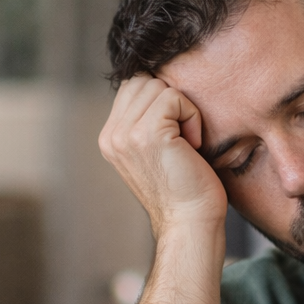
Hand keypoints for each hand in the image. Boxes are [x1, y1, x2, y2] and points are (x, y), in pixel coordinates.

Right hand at [98, 73, 226, 237]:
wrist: (191, 222)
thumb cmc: (186, 190)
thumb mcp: (156, 152)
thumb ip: (145, 122)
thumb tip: (158, 87)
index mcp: (110, 139)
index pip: (131, 89)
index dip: (161, 103)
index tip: (175, 138)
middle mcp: (111, 136)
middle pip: (142, 81)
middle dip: (170, 102)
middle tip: (183, 140)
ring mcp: (125, 134)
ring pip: (157, 85)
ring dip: (183, 109)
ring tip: (187, 144)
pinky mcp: (147, 134)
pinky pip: (174, 97)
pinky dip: (192, 116)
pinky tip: (193, 145)